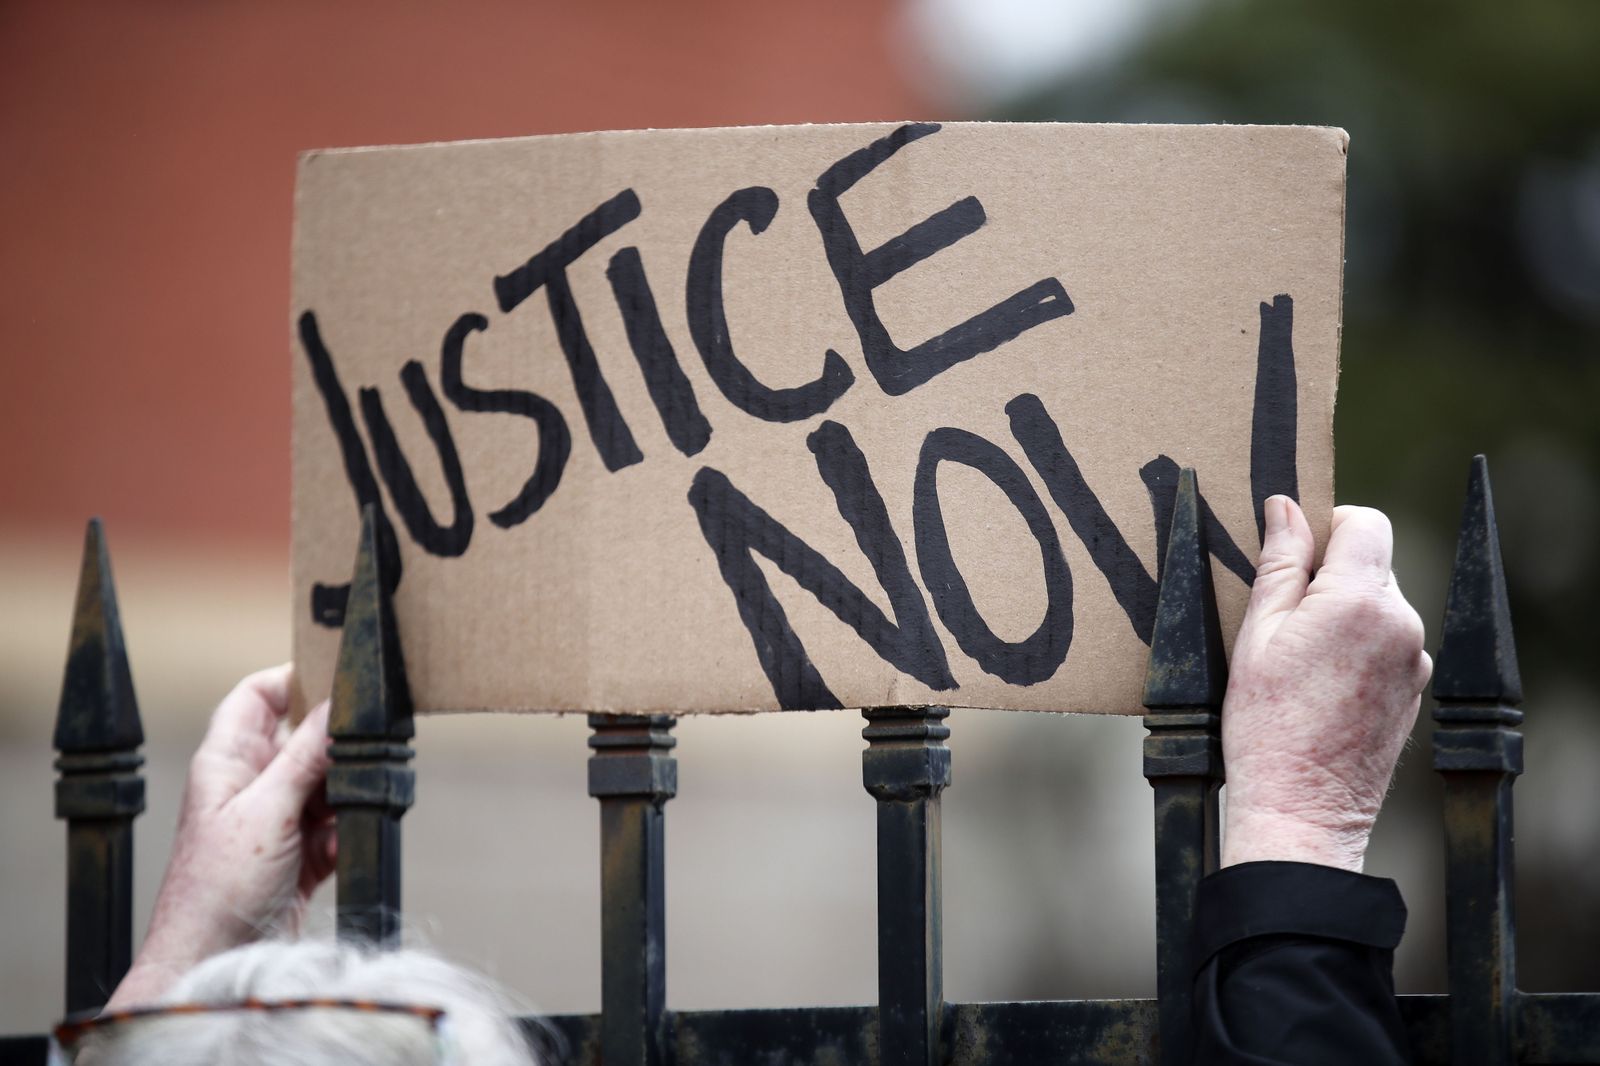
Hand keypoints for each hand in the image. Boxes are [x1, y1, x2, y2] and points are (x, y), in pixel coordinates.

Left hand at [107, 666, 335, 1007]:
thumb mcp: (266, 812)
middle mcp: (249, 787)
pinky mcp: (298, 858)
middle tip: (365, 741)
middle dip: (335, 742)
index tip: (338, 670)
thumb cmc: (215, 892)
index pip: (257, 697)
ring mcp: (275, 823)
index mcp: (226, 763)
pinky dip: (346, 834)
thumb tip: (338, 705)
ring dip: (346, 792)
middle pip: (303, 739)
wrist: (212, 964)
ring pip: (325, 783)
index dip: (292, 678)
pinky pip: (336, 828)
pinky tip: (343, 846)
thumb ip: (305, 757)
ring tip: (355, 801)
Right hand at [1220, 497, 1431, 872]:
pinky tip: (1321, 685)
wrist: (1301, 808)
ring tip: (1298, 660)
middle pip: (1373, 563)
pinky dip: (1357, 647)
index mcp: (1358, 600)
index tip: (1297, 550)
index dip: (1329, 523)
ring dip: (1343, 612)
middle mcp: (1401, 623)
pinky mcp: (1415, 689)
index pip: (1366, 522)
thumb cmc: (1265, 726)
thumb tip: (1285, 508)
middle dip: (1330, 574)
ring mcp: (1414, 659)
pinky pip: (1387, 642)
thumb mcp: (1256, 634)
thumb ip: (1279, 564)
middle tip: (1281, 616)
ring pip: (1379, 604)